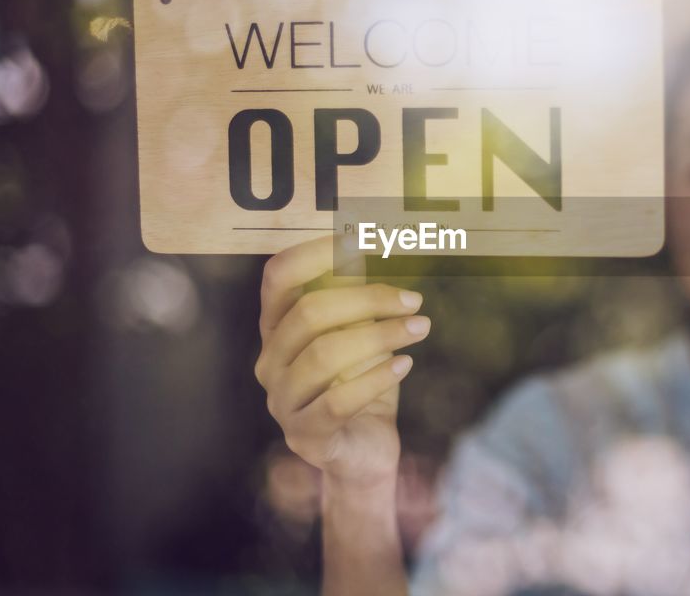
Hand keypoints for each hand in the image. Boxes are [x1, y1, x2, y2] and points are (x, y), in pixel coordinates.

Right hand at [254, 236, 428, 486]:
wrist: (364, 451)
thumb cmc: (360, 382)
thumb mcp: (360, 332)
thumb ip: (355, 293)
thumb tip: (363, 239)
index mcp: (276, 328)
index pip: (278, 277)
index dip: (314, 252)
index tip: (359, 239)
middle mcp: (269, 361)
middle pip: (309, 314)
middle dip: (368, 300)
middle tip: (414, 301)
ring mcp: (282, 401)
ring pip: (324, 355)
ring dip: (381, 336)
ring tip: (420, 329)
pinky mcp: (305, 436)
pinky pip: (338, 401)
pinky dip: (376, 378)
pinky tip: (405, 365)